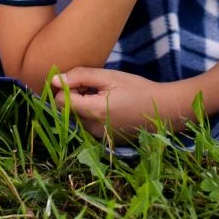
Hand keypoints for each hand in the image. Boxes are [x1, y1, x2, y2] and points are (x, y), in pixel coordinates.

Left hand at [52, 67, 169, 138]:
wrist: (163, 110)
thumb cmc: (137, 89)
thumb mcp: (110, 76)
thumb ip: (81, 76)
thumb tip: (55, 80)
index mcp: (94, 111)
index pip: (61, 102)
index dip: (65, 88)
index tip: (79, 81)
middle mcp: (92, 129)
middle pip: (67, 111)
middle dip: (73, 97)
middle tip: (92, 86)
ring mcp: (98, 138)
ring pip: (77, 119)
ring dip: (82, 106)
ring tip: (102, 96)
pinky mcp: (104, 142)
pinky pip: (88, 127)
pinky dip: (91, 116)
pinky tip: (107, 107)